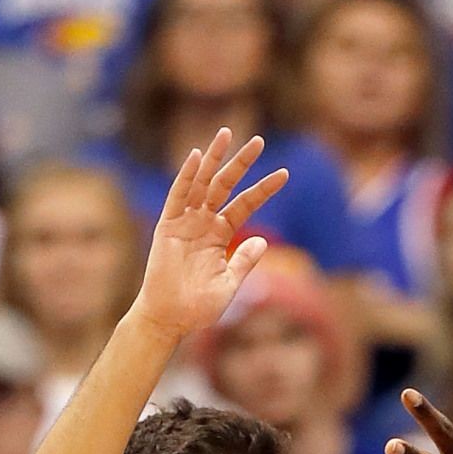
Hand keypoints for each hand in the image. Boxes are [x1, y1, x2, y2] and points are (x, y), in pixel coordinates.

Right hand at [130, 128, 287, 340]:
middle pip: (225, 186)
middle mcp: (204, 223)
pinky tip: (198, 157)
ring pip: (201, 183)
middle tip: (259, 141)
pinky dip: (187, 177)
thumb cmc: (199, 307)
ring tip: (227, 134)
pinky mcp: (168, 227)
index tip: (284, 173)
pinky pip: (178, 197)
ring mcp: (185, 222)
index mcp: (220, 235)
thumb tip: (262, 240)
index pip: (245, 205)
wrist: (171, 319)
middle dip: (241, 163)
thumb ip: (245, 261)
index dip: (264, 189)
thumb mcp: (231, 283)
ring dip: (214, 159)